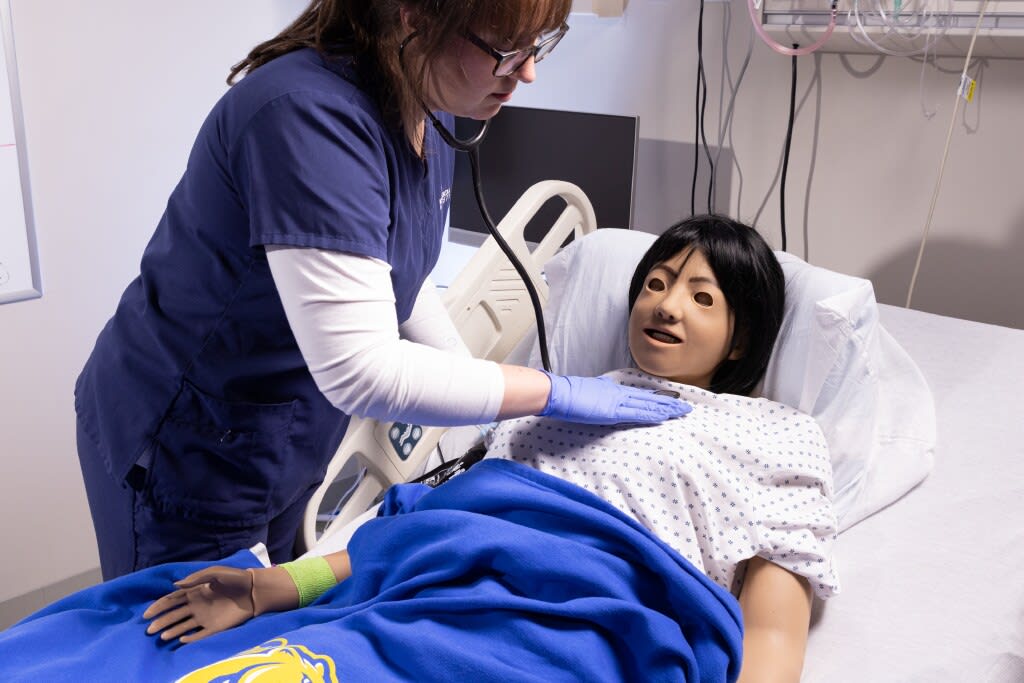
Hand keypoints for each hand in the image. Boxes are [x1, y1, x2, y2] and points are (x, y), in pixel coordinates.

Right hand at [143, 566, 254, 643]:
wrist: (254, 589)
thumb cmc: (234, 578)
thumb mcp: (214, 573)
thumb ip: (196, 578)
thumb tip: (175, 585)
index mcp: (194, 592)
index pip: (172, 600)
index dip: (159, 606)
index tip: (147, 614)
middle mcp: (197, 606)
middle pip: (174, 615)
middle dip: (161, 622)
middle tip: (149, 630)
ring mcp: (205, 617)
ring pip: (183, 627)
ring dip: (172, 632)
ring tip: (162, 637)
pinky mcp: (215, 627)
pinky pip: (199, 636)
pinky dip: (190, 639)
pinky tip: (182, 641)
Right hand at [539, 373, 691, 424]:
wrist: (557, 392)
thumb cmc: (565, 394)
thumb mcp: (585, 394)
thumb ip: (596, 397)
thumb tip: (600, 400)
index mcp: (611, 390)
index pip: (638, 395)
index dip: (655, 399)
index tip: (668, 401)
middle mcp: (617, 393)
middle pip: (648, 399)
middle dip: (668, 403)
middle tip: (685, 406)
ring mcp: (617, 402)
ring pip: (648, 405)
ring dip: (667, 409)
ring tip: (682, 411)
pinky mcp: (613, 411)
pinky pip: (637, 414)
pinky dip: (652, 414)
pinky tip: (664, 416)